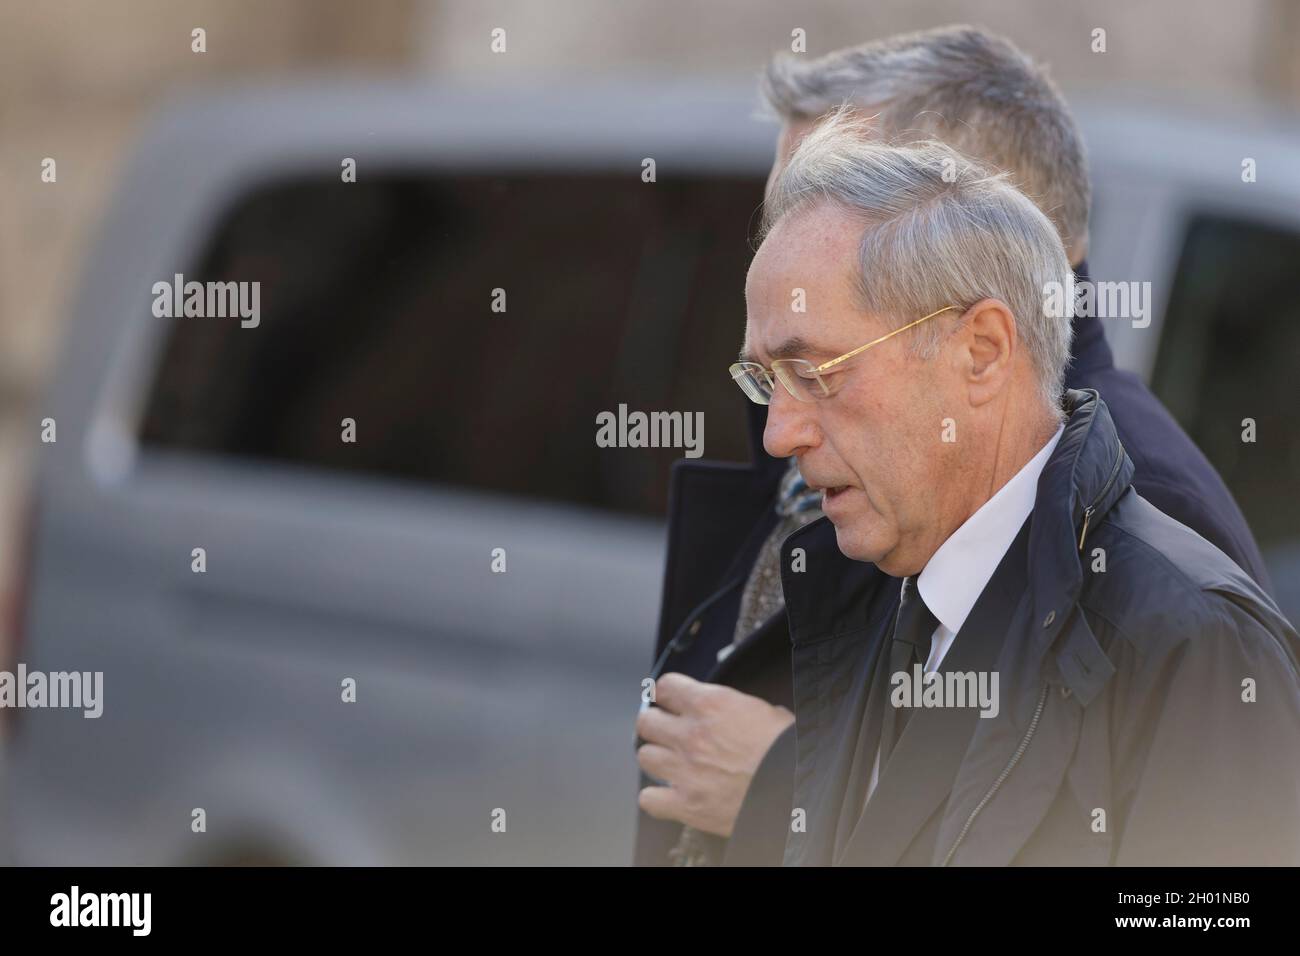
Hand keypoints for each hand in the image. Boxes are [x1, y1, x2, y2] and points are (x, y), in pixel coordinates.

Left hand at [636, 672, 794, 836]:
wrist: (796, 788)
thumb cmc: (788, 751)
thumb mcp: (766, 712)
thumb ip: (736, 708)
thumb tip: (734, 710)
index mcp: (711, 705)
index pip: (665, 686)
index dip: (666, 694)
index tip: (669, 700)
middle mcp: (691, 734)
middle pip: (646, 722)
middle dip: (656, 725)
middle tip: (667, 731)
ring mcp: (685, 770)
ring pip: (645, 756)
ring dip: (657, 759)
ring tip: (671, 763)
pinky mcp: (686, 804)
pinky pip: (648, 799)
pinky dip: (656, 798)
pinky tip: (669, 795)